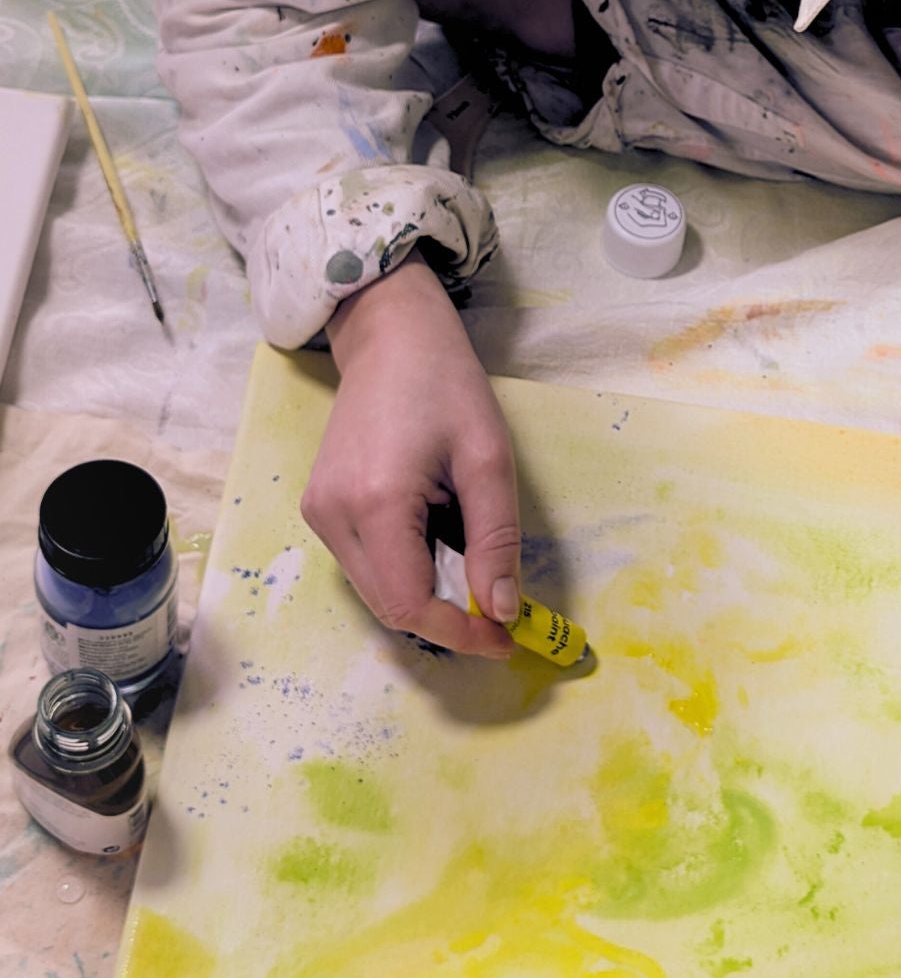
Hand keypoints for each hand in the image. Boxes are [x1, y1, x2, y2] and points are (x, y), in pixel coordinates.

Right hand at [302, 254, 520, 657]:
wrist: (390, 339)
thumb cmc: (445, 386)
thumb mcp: (489, 460)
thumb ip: (496, 541)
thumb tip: (500, 610)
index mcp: (374, 502)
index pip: (409, 604)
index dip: (458, 633)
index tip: (504, 638)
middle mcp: (332, 515)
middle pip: (390, 606)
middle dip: (447, 620)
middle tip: (499, 616)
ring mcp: (319, 513)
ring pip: (377, 591)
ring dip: (428, 595)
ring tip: (472, 565)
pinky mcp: (320, 509)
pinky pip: (366, 565)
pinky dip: (408, 571)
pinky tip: (439, 541)